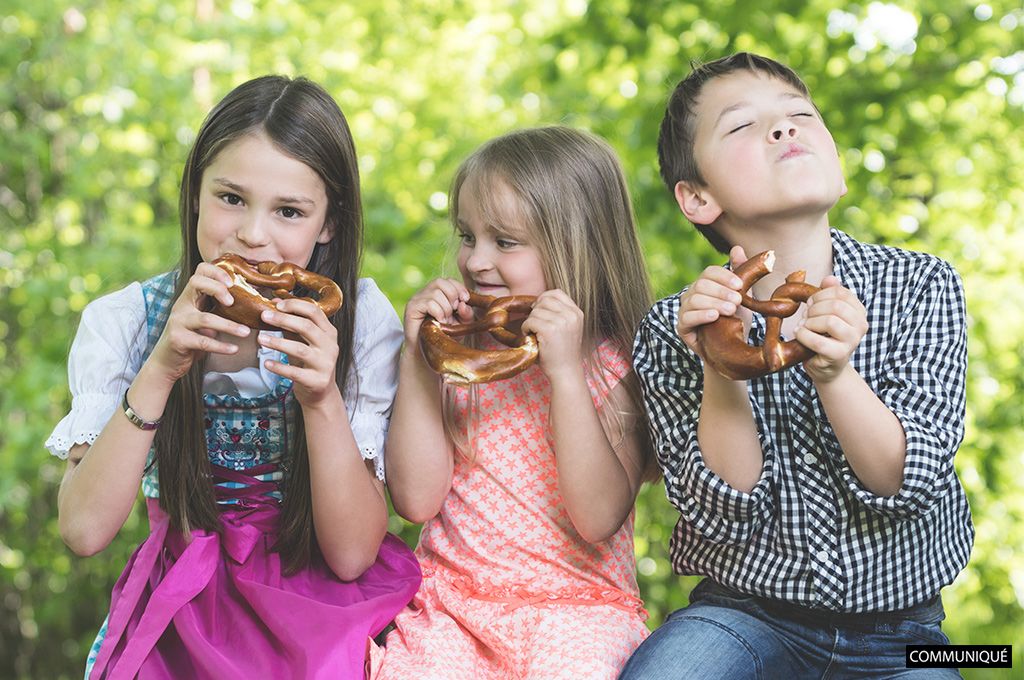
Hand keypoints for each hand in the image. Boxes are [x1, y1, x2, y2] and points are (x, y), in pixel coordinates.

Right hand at [149, 262, 250, 383]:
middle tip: (233, 302)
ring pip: (205, 318)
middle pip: (196, 283)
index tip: (233, 283)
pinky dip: (221, 346)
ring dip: (229, 326)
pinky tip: (234, 349)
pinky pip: (203, 342)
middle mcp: (182, 305)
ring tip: (246, 332)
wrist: (166, 361)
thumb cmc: (191, 338)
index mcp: (190, 296)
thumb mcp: (204, 319)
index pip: (200, 271)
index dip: (217, 272)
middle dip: (218, 288)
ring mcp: (178, 322)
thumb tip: (250, 302)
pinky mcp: (179, 340)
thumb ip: (218, 309)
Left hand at [257, 297, 340, 407]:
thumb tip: (274, 303)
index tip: (276, 304)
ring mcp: (325, 364)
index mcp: (329, 332)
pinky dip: (279, 367)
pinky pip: (295, 372)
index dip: (295, 305)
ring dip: (277, 342)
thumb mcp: (304, 341)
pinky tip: (267, 363)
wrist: (321, 393)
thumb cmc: (309, 363)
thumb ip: (292, 324)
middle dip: (283, 319)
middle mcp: (330, 346)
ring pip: (299, 349)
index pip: (314, 311)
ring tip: (260, 338)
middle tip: (264, 316)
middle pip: (307, 327)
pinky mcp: (317, 381)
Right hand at [402, 278, 472, 346]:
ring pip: (436, 293)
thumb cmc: (443, 336)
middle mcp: (425, 292)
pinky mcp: (412, 307)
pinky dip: (438, 312)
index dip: (459, 287)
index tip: (466, 300)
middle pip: (441, 282)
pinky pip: (428, 303)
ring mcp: (417, 299)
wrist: (425, 352)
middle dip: (453, 296)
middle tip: (453, 312)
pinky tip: (439, 322)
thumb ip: (466, 314)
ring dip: (445, 308)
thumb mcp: (460, 324)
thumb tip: (464, 304)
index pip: (448, 280)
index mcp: (437, 292)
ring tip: (445, 320)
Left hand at [520, 289, 584, 383]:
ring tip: (533, 333)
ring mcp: (561, 322)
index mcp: (577, 313)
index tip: (538, 309)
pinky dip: (526, 329)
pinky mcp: (549, 330)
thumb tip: (538, 301)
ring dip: (530, 321)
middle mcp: (571, 315)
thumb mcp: (568, 328)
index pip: (557, 293)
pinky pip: (530, 321)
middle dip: (535, 311)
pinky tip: (530, 337)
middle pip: (544, 300)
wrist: (566, 372)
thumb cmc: (562, 352)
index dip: (543, 298)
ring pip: (535, 311)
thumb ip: (560, 313)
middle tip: (534, 325)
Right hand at [676, 245, 749, 356]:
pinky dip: (701, 315)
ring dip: (715, 302)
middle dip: (721, 291)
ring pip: (694, 299)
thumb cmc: (735, 321)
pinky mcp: (682, 327)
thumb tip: (737, 248)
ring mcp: (685, 310)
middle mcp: (692, 295)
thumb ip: (740, 272)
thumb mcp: (741, 296)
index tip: (740, 285)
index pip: (709, 273)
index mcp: (706, 285)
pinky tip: (714, 316)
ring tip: (730, 309)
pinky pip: (687, 317)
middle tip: (738, 300)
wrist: (730, 350)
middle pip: (701, 284)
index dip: (724, 276)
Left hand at [795, 276, 867, 383]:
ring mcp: (852, 341)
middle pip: (835, 305)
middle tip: (805, 317)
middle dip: (814, 309)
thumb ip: (828, 294)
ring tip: (804, 327)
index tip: (810, 303)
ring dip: (809, 322)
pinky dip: (804, 335)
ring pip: (829, 321)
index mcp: (859, 311)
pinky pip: (818, 340)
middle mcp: (861, 325)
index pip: (840, 292)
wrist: (826, 367)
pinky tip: (800, 335)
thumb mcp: (825, 313)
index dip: (820, 295)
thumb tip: (830, 278)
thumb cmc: (824, 337)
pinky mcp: (839, 355)